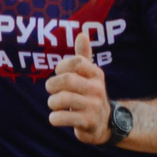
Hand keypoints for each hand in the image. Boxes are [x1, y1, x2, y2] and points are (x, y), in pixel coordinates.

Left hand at [46, 27, 112, 143]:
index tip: (60, 73)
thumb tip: (81, 33)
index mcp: (96, 74)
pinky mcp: (88, 123)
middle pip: (66, 80)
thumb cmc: (89, 94)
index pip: (74, 62)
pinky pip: (62, 118)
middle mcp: (97, 89)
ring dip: (52, 102)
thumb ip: (83, 55)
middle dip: (52, 85)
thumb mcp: (89, 75)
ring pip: (61, 99)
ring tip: (56, 105)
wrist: (104, 123)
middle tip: (52, 91)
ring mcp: (94, 106)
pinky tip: (58, 117)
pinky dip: (54, 118)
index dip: (61, 67)